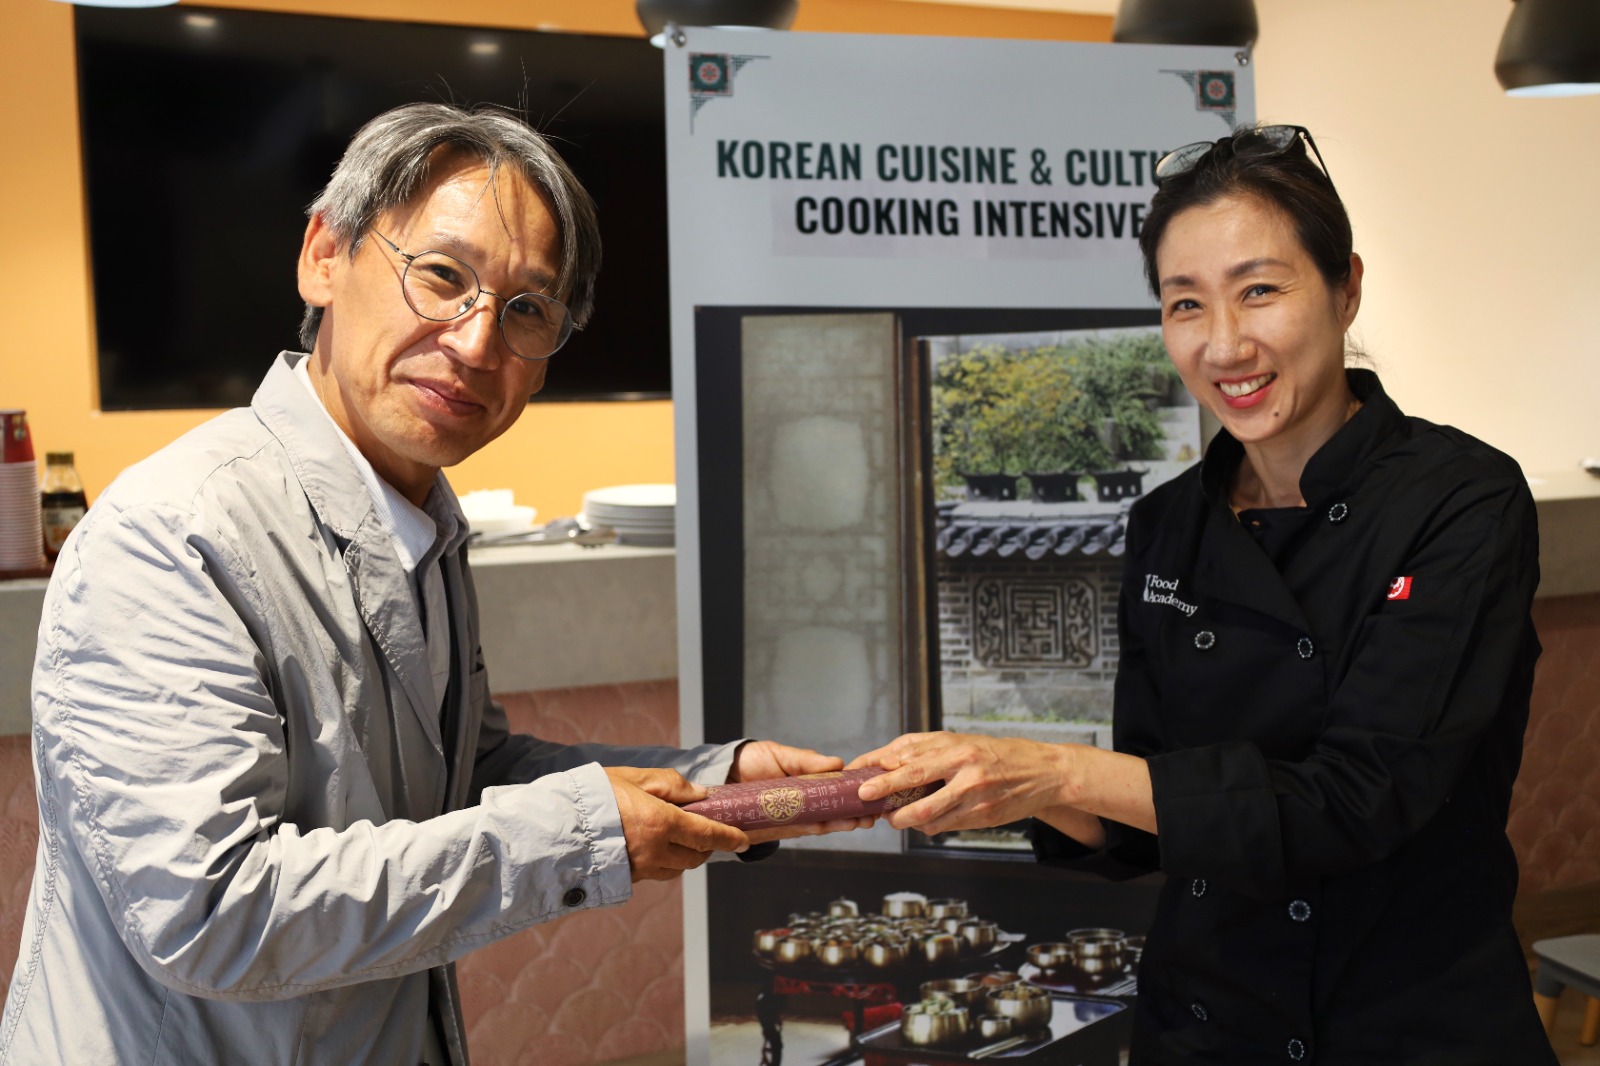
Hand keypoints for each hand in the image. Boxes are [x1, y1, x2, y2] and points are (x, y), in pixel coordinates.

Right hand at [605, 767, 750, 881]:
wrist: (557, 826)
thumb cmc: (594, 795)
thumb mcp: (634, 777)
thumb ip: (671, 784)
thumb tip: (700, 794)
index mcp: (661, 823)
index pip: (707, 835)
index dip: (729, 838)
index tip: (744, 840)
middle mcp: (655, 851)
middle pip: (696, 856)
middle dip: (707, 846)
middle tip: (706, 831)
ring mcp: (641, 869)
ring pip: (677, 868)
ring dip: (686, 856)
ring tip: (680, 839)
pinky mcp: (628, 879)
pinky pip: (656, 873)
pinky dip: (665, 862)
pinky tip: (655, 847)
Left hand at [730, 741, 871, 842]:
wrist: (723, 773)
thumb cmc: (753, 761)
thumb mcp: (782, 754)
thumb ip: (807, 761)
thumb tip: (838, 763)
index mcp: (807, 782)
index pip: (835, 789)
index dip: (853, 792)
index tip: (871, 791)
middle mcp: (804, 801)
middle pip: (834, 810)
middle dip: (854, 813)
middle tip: (872, 814)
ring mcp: (793, 815)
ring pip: (823, 822)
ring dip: (842, 823)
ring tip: (860, 821)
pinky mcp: (779, 828)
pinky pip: (801, 830)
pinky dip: (818, 828)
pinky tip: (833, 826)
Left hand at [848, 731, 1074, 834]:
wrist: (1042, 772)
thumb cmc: (994, 755)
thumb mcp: (960, 742)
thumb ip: (925, 751)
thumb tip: (886, 763)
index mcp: (955, 746)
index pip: (907, 757)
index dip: (879, 767)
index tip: (857, 775)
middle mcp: (963, 768)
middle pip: (913, 783)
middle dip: (884, 793)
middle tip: (864, 799)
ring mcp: (973, 794)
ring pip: (927, 814)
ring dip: (903, 819)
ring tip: (892, 818)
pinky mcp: (981, 816)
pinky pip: (944, 826)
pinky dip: (928, 826)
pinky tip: (922, 822)